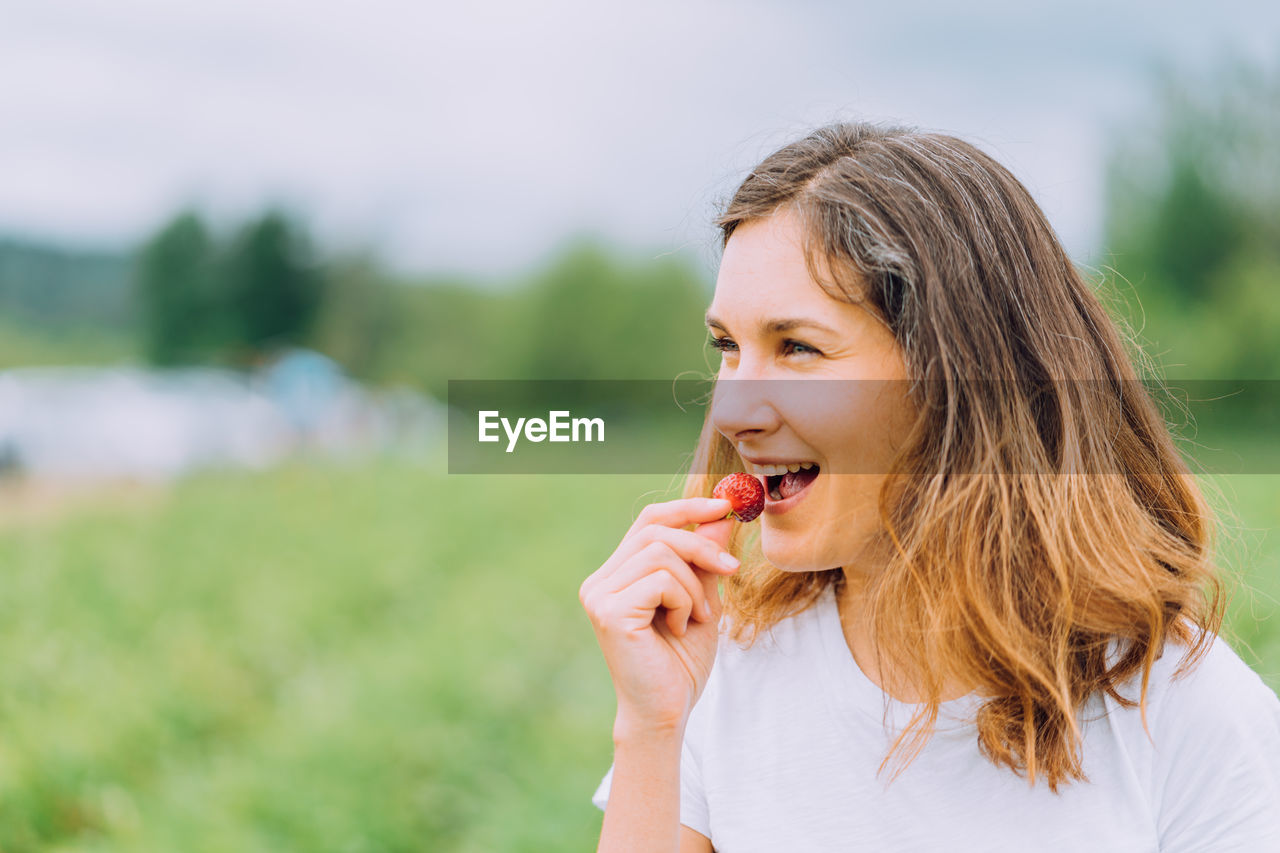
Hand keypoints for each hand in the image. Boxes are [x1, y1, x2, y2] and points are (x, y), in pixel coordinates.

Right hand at [579, 497, 738, 734]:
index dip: (688, 507)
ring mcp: (599, 595)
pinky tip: (679, 628)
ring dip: (694, 584)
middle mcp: (600, 581)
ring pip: (661, 553)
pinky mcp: (608, 611)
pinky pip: (660, 579)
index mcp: (617, 575)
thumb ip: (705, 559)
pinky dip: (684, 600)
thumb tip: (721, 514)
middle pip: (656, 530)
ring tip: (697, 616)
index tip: (727, 505)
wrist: (667, 713)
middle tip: (733, 569)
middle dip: (702, 545)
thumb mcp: (701, 599)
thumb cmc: (680, 663)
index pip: (649, 521)